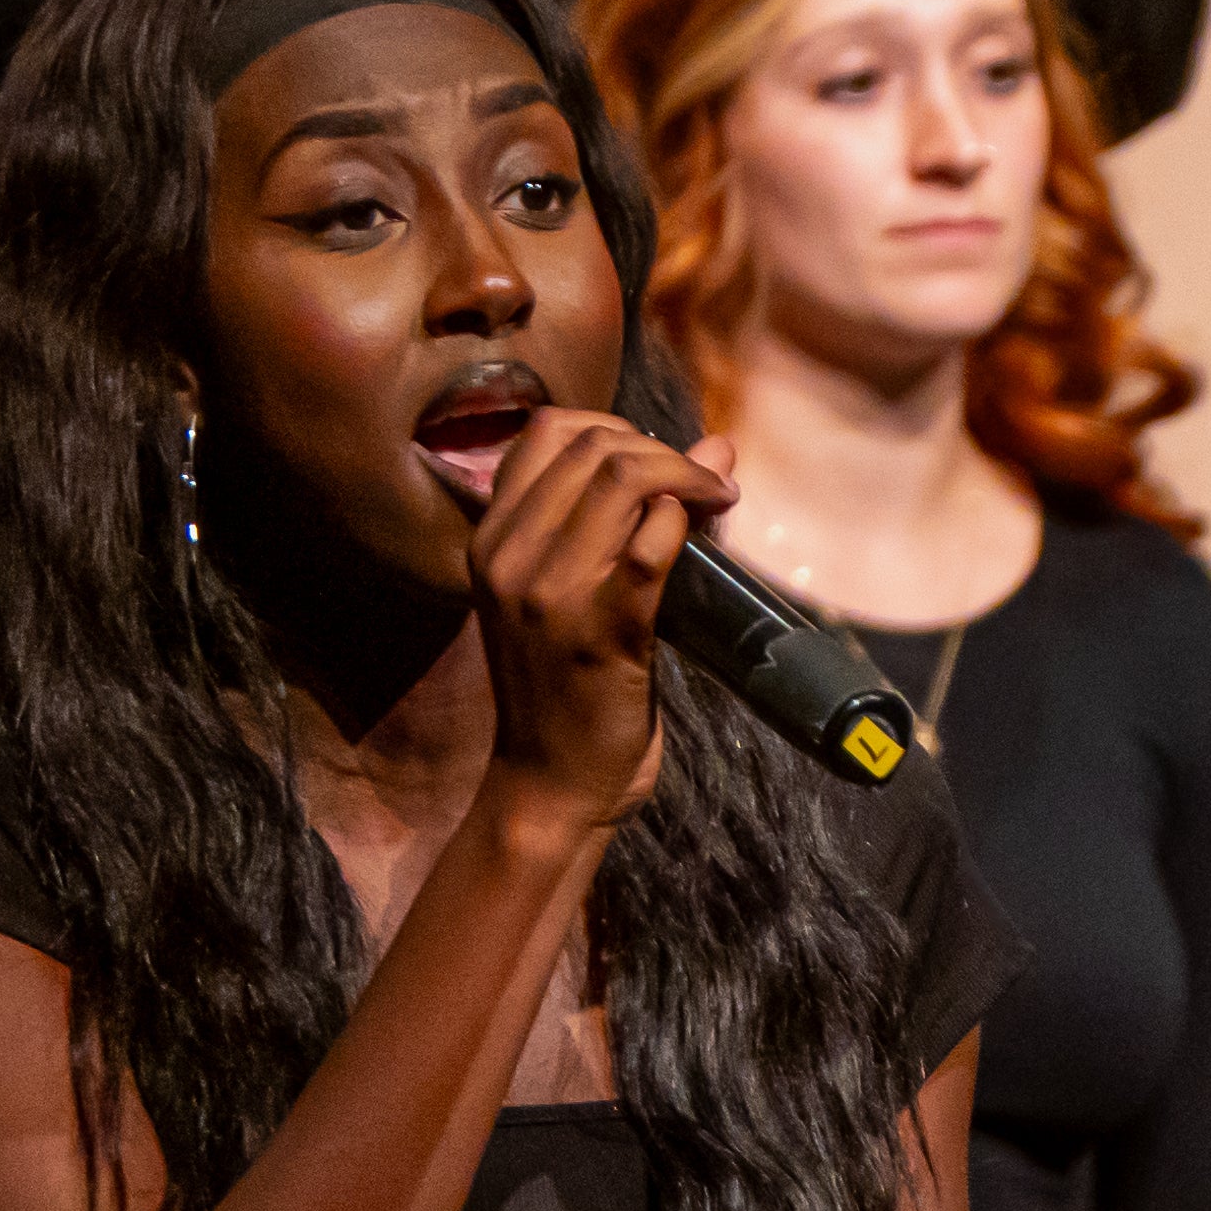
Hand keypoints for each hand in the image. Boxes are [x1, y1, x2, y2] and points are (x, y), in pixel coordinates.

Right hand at [461, 411, 729, 830]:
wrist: (549, 784)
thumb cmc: (564, 689)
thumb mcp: (553, 596)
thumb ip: (603, 525)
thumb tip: (708, 446)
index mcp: (491, 542)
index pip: (546, 432)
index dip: (616, 426)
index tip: (658, 458)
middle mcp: (509, 558)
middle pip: (593, 446)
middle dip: (664, 448)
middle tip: (706, 479)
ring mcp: (550, 595)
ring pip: (623, 480)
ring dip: (688, 474)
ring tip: (719, 496)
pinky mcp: (602, 632)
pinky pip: (650, 546)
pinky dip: (686, 522)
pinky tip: (707, 527)